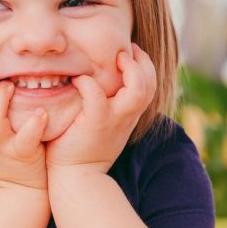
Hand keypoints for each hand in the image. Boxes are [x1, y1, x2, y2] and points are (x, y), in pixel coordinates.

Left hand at [45, 44, 156, 174]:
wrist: (76, 178)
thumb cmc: (81, 148)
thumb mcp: (100, 124)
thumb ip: (104, 104)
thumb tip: (93, 80)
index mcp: (128, 115)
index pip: (149, 85)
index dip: (144, 65)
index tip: (130, 51)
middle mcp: (126, 116)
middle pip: (150, 84)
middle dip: (143, 62)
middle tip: (126, 49)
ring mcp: (113, 120)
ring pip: (137, 90)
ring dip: (129, 70)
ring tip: (115, 57)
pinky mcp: (95, 124)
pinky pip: (96, 97)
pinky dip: (89, 84)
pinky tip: (78, 80)